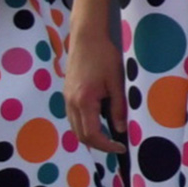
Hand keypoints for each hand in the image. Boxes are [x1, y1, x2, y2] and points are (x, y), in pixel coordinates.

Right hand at [64, 23, 122, 152]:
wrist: (86, 38)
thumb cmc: (104, 56)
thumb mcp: (117, 82)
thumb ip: (118, 107)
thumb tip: (120, 129)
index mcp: (83, 101)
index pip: (92, 134)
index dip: (106, 145)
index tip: (121, 148)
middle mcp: (71, 103)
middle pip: (81, 135)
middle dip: (99, 144)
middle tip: (117, 145)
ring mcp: (66, 99)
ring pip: (75, 127)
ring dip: (91, 136)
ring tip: (110, 136)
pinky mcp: (67, 94)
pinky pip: (73, 117)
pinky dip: (85, 125)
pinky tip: (100, 121)